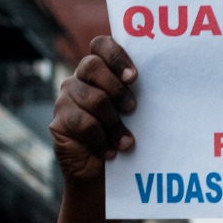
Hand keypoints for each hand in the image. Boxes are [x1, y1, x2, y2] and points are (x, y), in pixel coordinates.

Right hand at [51, 35, 138, 183]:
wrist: (100, 176)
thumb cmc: (121, 138)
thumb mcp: (130, 113)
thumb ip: (136, 93)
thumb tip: (164, 82)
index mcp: (97, 71)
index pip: (100, 45)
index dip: (116, 56)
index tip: (134, 77)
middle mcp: (78, 80)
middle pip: (92, 65)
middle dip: (117, 88)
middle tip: (132, 109)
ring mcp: (65, 99)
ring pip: (93, 98)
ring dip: (114, 122)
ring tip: (126, 142)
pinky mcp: (58, 122)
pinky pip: (83, 123)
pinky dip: (102, 140)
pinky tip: (110, 152)